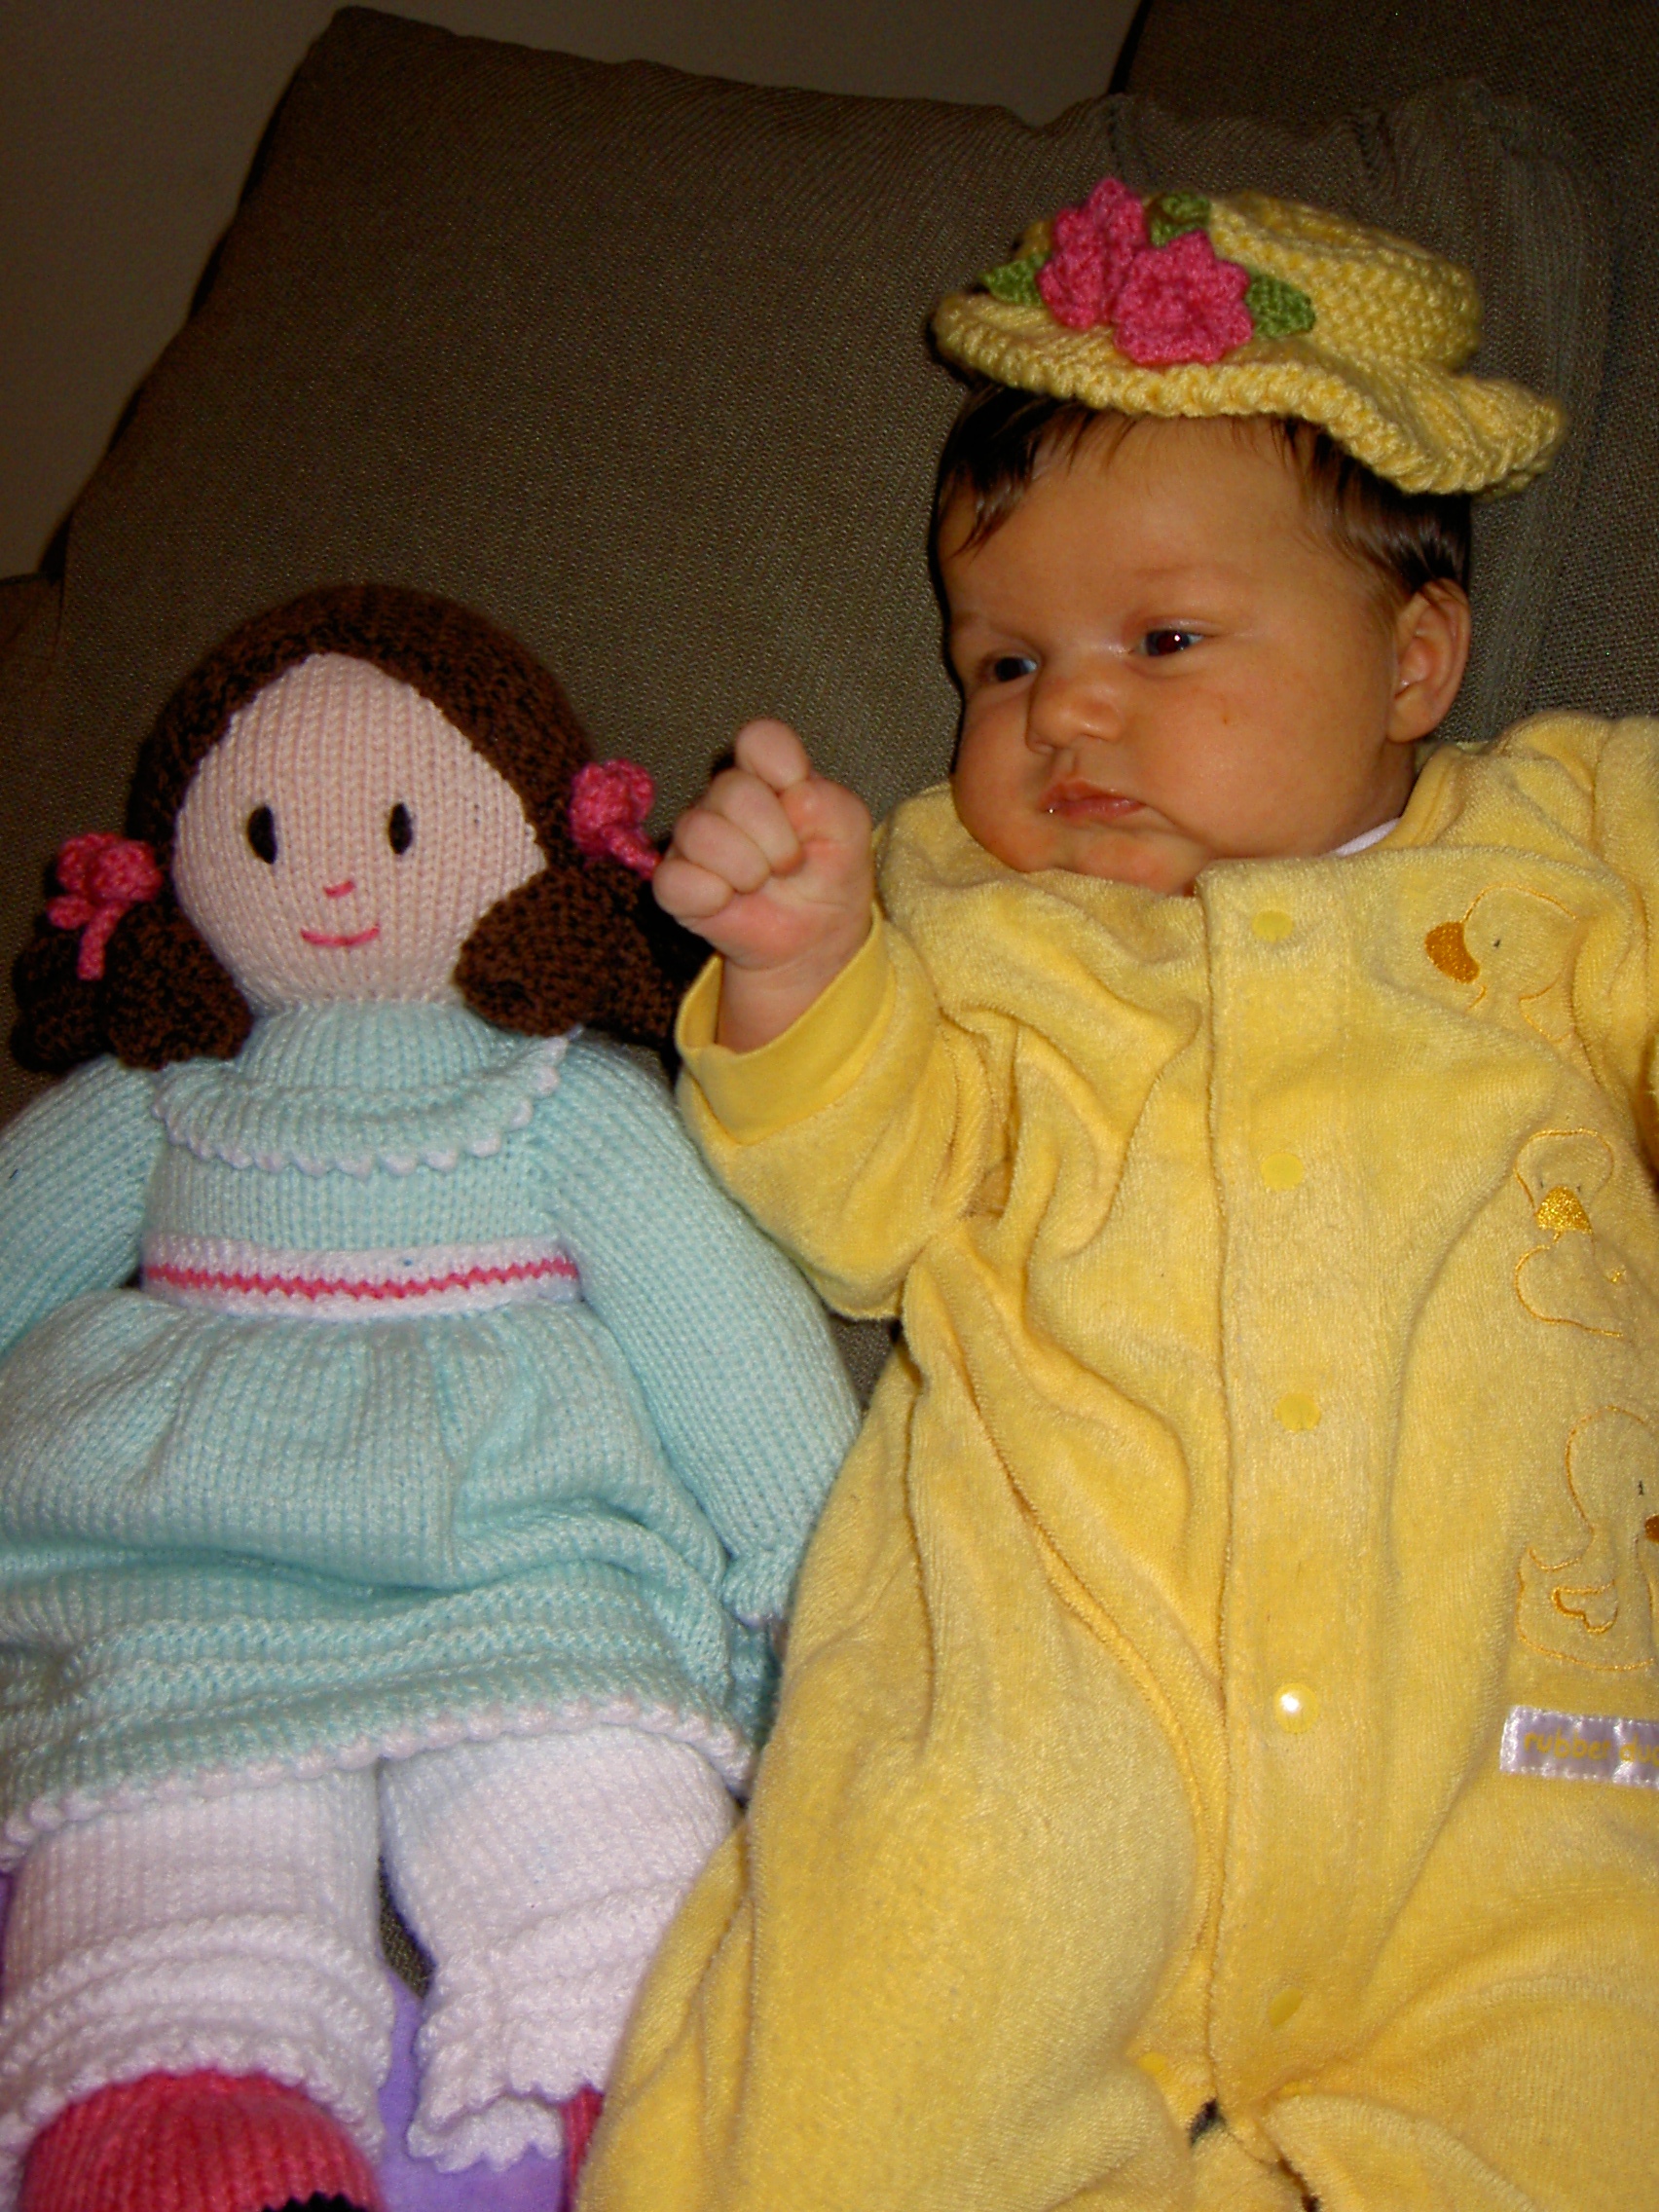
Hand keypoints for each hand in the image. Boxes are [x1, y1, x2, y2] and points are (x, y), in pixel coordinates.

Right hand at [655, 720, 873, 1048]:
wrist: (814, 940)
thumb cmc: (829, 874)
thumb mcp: (849, 833)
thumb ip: (830, 802)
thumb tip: (791, 798)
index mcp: (767, 775)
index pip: (758, 739)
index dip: (781, 766)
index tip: (800, 801)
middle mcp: (723, 799)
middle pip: (732, 790)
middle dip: (775, 838)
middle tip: (790, 864)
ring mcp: (694, 840)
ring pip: (699, 831)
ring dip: (747, 868)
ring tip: (761, 884)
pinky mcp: (675, 883)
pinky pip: (674, 879)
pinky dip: (710, 894)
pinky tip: (729, 902)